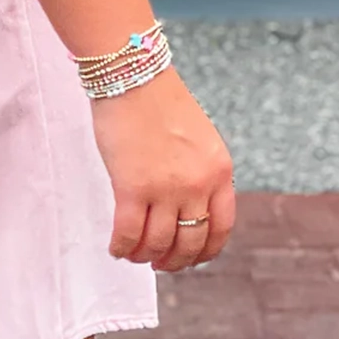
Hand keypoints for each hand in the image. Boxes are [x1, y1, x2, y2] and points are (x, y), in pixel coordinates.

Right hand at [89, 66, 234, 271]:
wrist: (133, 75)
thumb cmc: (158, 100)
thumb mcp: (198, 138)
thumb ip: (198, 172)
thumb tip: (185, 208)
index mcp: (219, 170)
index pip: (221, 227)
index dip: (205, 251)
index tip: (191, 257)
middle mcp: (198, 183)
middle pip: (191, 242)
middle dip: (175, 260)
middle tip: (160, 263)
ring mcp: (165, 188)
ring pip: (159, 243)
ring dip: (145, 256)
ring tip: (134, 254)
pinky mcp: (132, 187)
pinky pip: (128, 233)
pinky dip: (122, 247)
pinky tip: (116, 248)